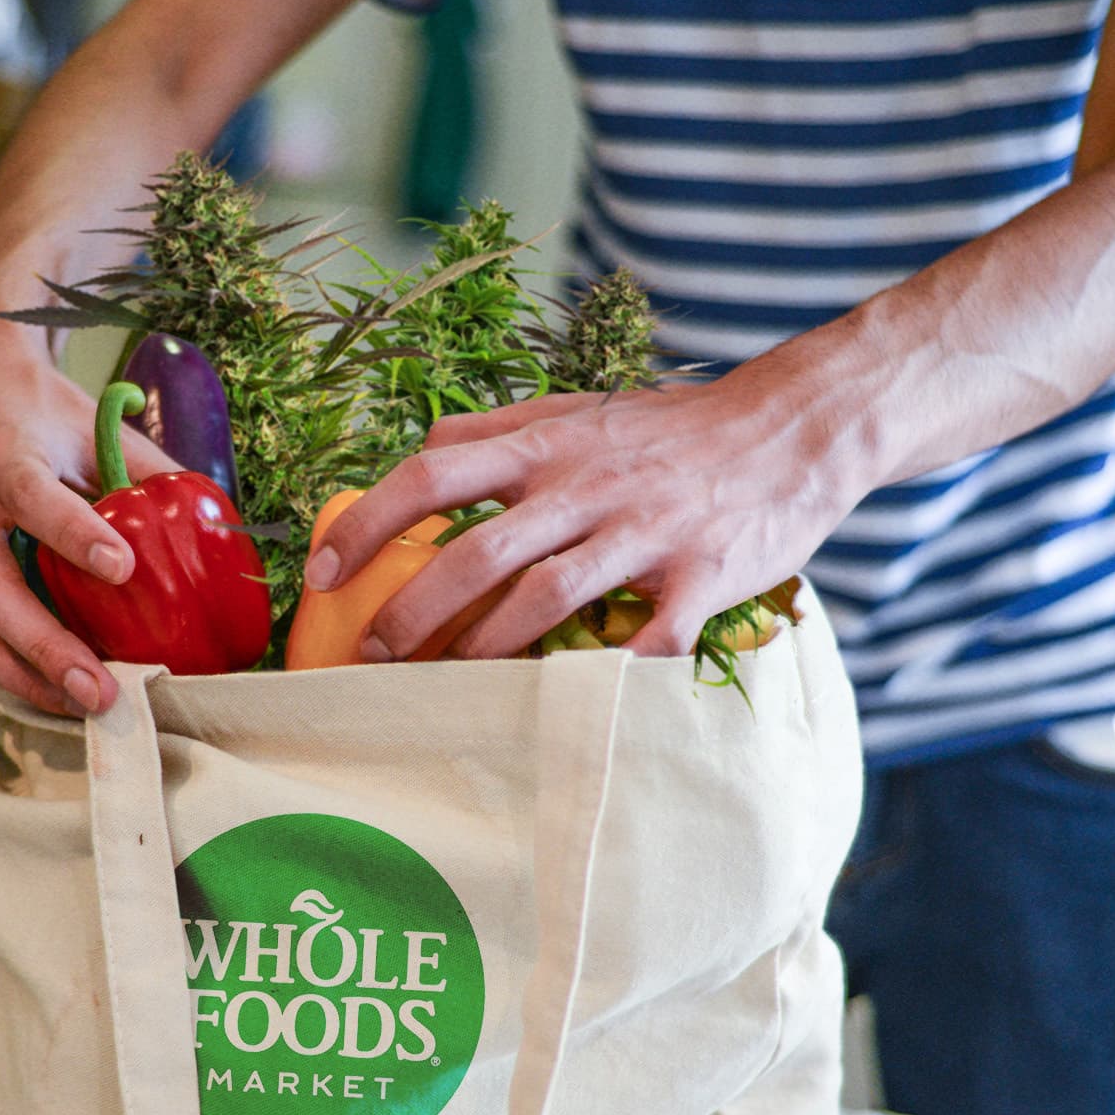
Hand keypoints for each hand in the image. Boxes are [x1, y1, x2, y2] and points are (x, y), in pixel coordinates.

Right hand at [0, 308, 178, 713]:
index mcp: (2, 455)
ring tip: (79, 706)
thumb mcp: (90, 425)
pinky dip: (1, 672)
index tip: (122, 569)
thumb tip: (212, 527)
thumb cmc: (33, 411)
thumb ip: (143, 474)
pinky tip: (47, 690)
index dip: (75, 535)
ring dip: (22, 678)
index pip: (34, 497)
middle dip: (46, 649)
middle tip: (101, 690)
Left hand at [304, 365, 872, 660]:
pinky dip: (608, 675)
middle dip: (414, 611)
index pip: (433, 474)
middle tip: (374, 656)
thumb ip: (498, 428)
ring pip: (547, 596)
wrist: (792, 426)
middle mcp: (587, 485)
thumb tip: (420, 447)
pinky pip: (647, 637)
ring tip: (447, 686)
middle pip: (477, 551)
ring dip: (487, 649)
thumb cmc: (672, 428)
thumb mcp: (578, 410)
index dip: (368, 524)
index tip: (322, 572)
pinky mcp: (700, 575)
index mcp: (547, 445)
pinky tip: (572, 705)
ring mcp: (644, 531)